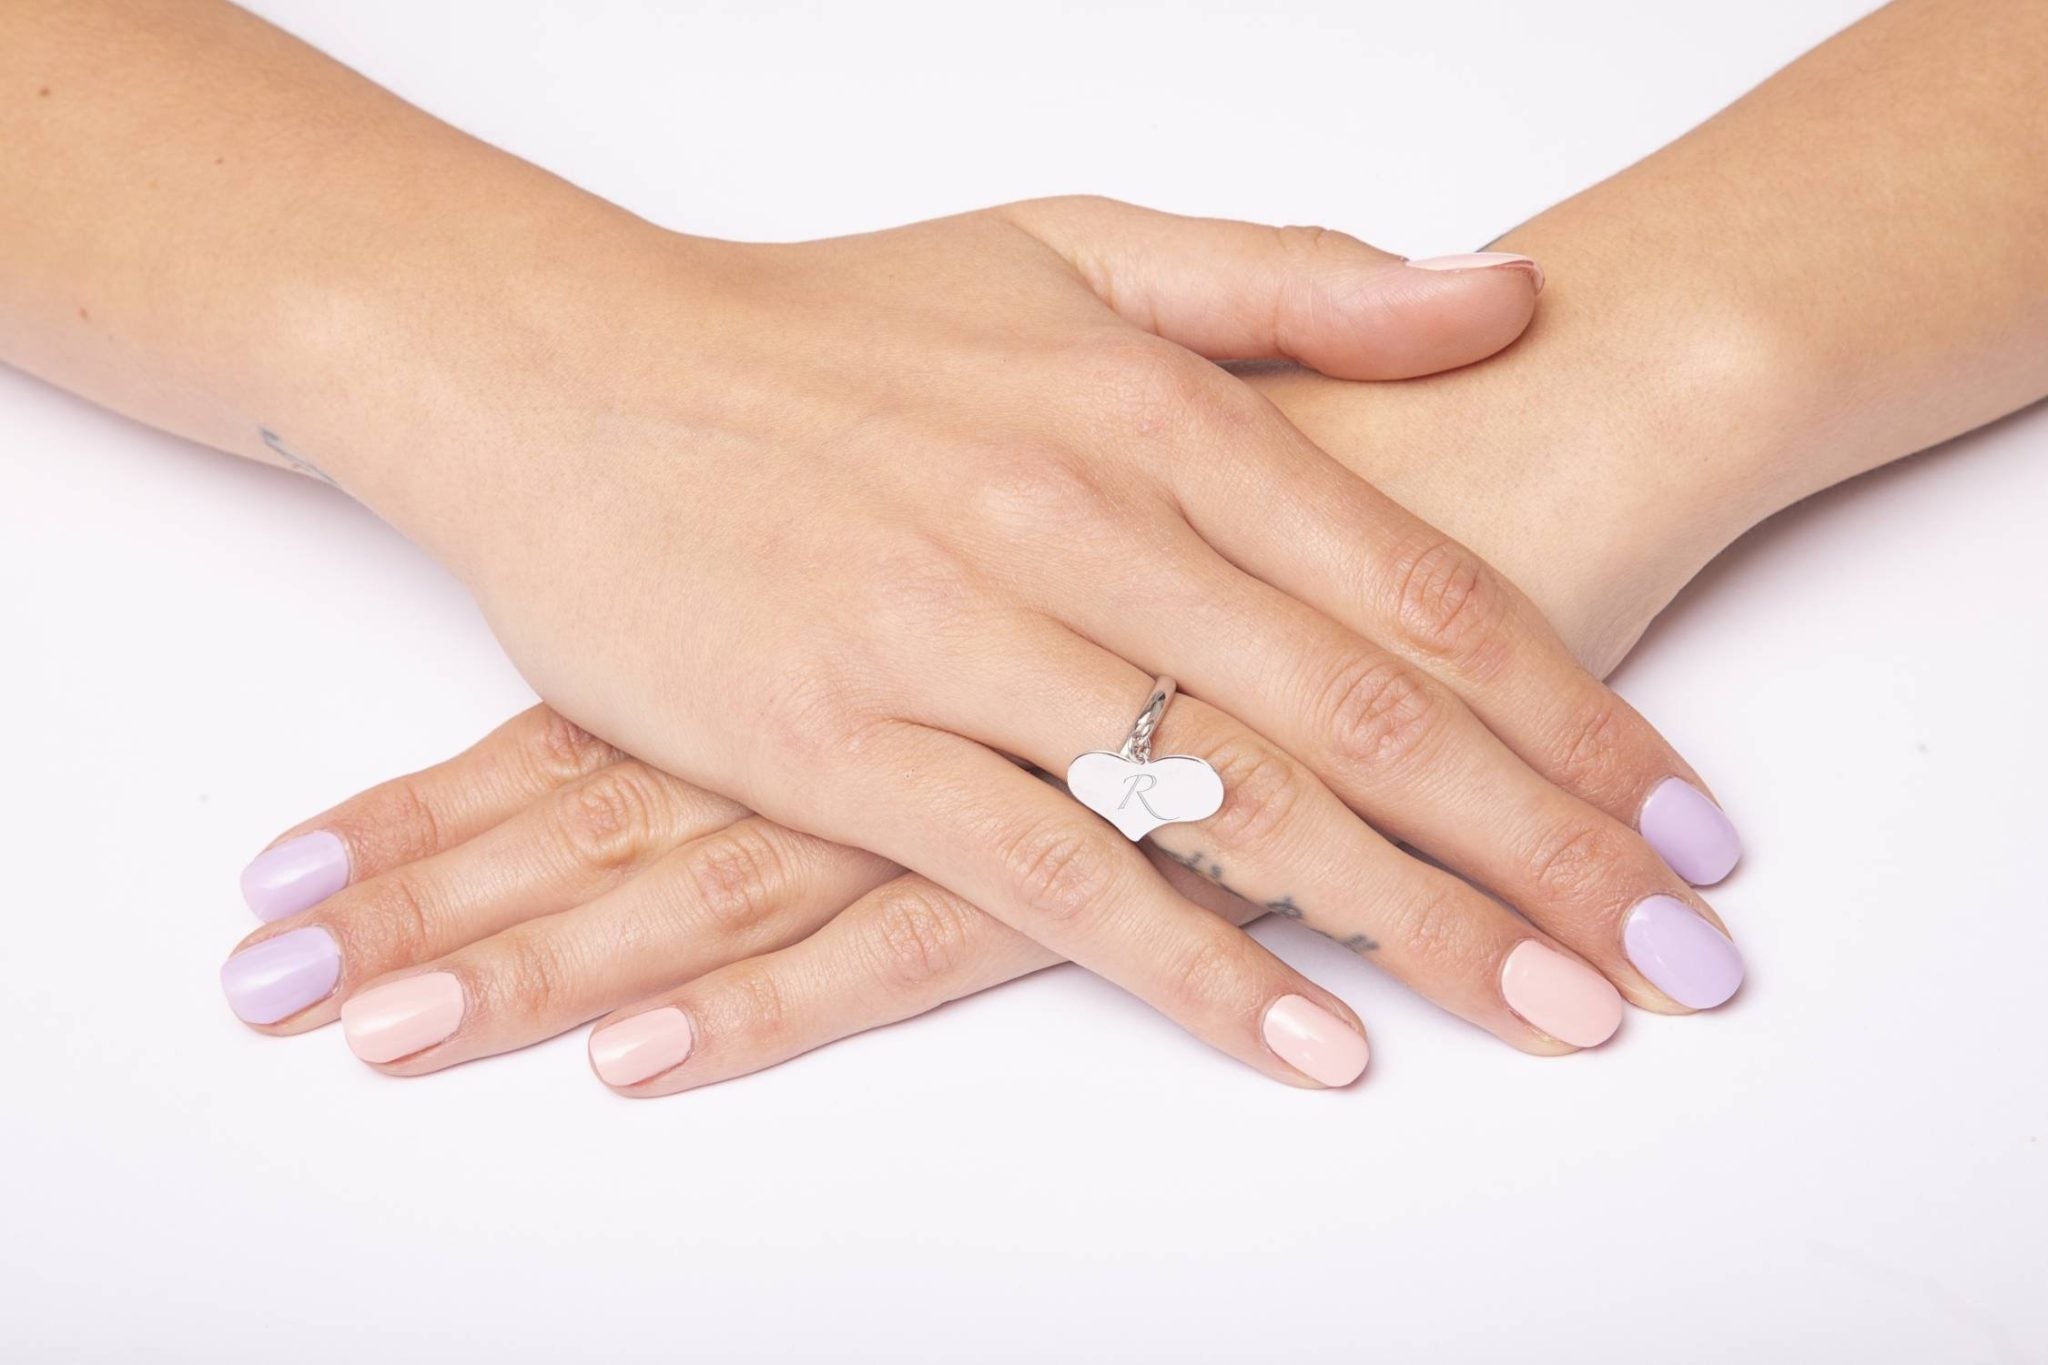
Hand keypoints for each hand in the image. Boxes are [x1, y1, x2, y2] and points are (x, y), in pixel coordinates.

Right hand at [221, 321, 1747, 1091]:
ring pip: (1236, 807)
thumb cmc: (818, 325)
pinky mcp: (845, 747)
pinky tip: (1308, 1041)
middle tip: (1675, 950)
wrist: (562, 371)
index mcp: (1150, 407)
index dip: (1573, 710)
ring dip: (1418, 925)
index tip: (1677, 811)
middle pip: (1369, 716)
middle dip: (1547, 849)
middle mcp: (1079, 523)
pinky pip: (1053, 881)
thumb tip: (1498, 297)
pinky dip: (1193, 969)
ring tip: (1553, 1011)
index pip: (1414, 586)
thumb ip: (1291, 282)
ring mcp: (961, 642)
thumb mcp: (1066, 247)